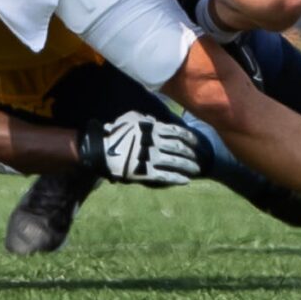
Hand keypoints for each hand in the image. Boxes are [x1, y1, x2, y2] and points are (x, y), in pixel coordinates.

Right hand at [78, 112, 204, 185]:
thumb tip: (154, 119)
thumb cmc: (116, 134)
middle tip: (199, 159)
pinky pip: (165, 176)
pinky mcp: (146, 172)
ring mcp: (150, 158)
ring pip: (175, 162)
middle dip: (190, 153)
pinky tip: (186, 181)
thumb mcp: (129, 119)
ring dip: (187, 166)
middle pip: (178, 148)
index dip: (188, 137)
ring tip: (196, 170)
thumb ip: (144, 118)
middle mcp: (154, 143)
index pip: (176, 131)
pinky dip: (177, 178)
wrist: (102, 151)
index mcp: (151, 129)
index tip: (196, 142)